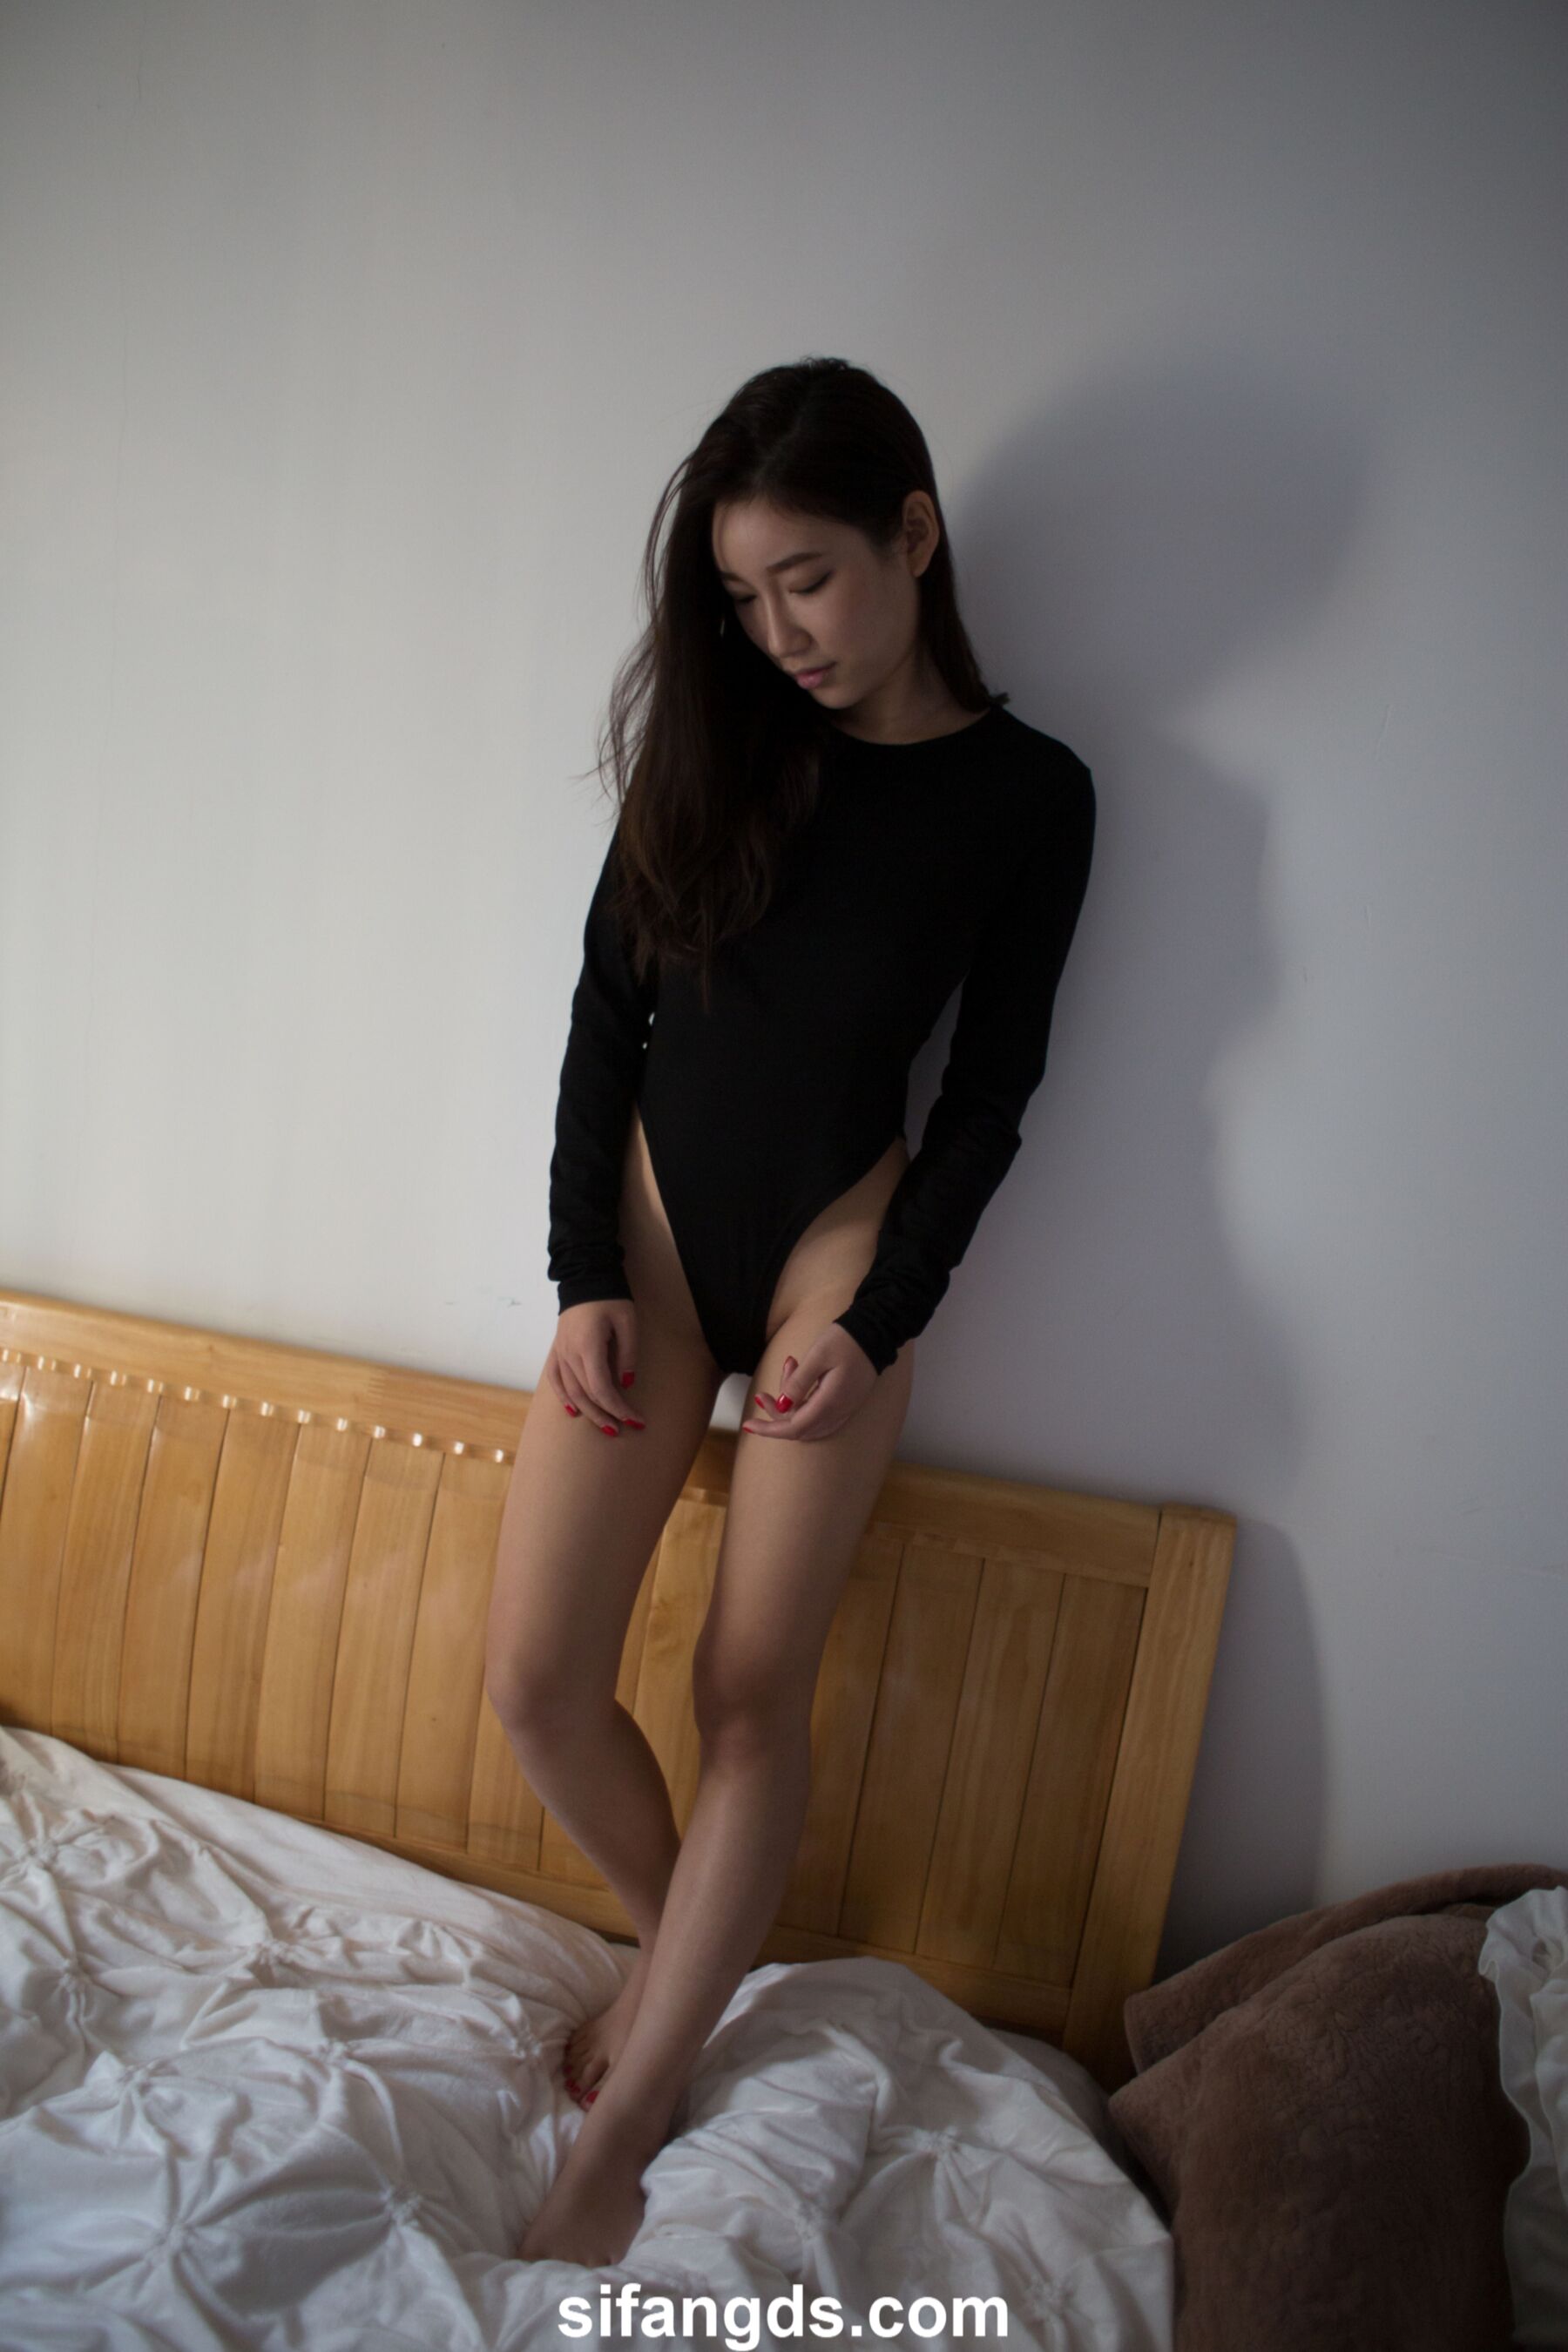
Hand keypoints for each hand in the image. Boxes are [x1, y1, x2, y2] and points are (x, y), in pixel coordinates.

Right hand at [547, 1300, 646, 1435]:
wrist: (585, 1279)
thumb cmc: (610, 1299)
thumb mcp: (628, 1323)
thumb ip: (628, 1354)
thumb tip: (626, 1383)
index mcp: (588, 1347)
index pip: (601, 1388)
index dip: (618, 1408)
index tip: (634, 1420)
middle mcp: (570, 1354)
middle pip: (586, 1394)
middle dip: (605, 1415)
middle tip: (623, 1429)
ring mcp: (560, 1353)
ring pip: (571, 1391)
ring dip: (588, 1411)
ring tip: (605, 1426)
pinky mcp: (557, 1350)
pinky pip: (556, 1379)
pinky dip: (564, 1397)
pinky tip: (573, 1411)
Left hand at [740, 1326, 876, 1442]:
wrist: (877, 1333)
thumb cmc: (846, 1340)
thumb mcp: (817, 1356)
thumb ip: (798, 1383)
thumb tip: (782, 1407)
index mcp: (830, 1402)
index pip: (794, 1428)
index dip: (769, 1429)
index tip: (748, 1424)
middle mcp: (838, 1412)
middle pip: (799, 1428)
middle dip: (776, 1415)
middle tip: (763, 1393)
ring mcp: (844, 1410)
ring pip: (808, 1421)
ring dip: (789, 1406)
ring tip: (787, 1369)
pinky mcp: (846, 1403)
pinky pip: (819, 1415)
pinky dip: (802, 1404)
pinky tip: (798, 1380)